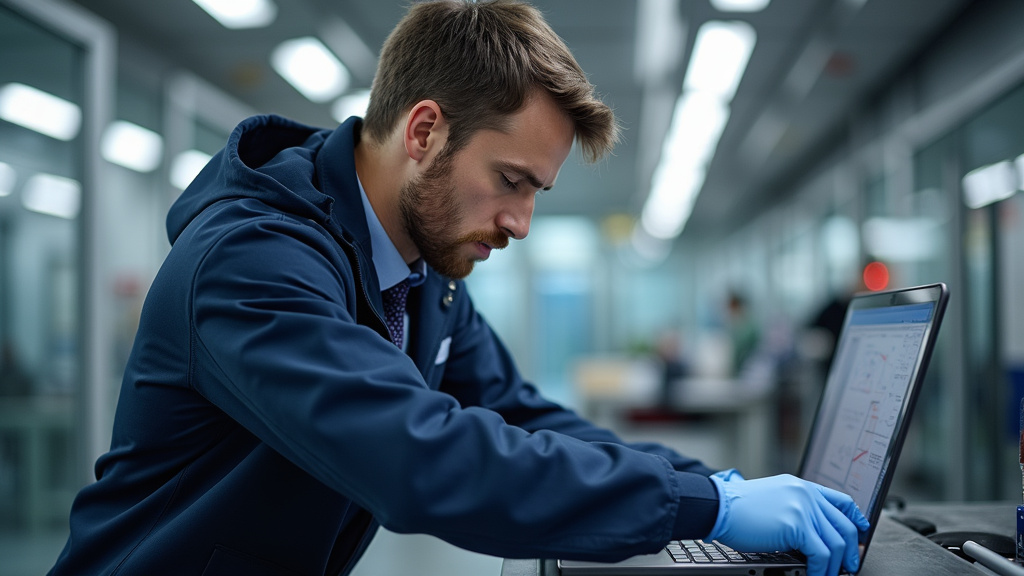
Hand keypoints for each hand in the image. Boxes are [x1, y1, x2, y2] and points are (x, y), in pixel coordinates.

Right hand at [708, 473, 869, 575]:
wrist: (719, 506)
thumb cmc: (737, 508)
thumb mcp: (773, 499)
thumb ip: (796, 509)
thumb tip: (812, 535)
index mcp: (802, 486)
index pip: (841, 501)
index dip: (856, 520)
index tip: (861, 533)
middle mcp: (806, 494)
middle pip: (844, 525)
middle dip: (851, 550)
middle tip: (850, 566)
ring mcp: (803, 508)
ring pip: (836, 543)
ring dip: (836, 566)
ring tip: (830, 575)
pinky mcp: (796, 525)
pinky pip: (821, 554)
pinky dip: (822, 570)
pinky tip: (816, 575)